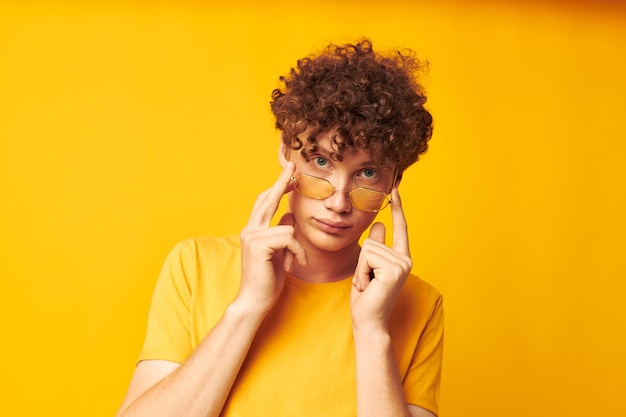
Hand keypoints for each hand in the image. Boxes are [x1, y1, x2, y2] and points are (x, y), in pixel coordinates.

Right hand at [238, 162, 306, 312]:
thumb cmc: (267, 279)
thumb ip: (281, 233)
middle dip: (281, 181)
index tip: (289, 174)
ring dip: (297, 248)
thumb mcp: (279, 252)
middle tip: (292, 165)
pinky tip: (294, 265)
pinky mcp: (259, 246)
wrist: (255, 300)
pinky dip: (297, 253)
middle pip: (267, 199)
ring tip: (294, 263)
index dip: (277, 186)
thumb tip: (290, 215)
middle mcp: (249, 230)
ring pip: (287, 227)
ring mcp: (252, 237)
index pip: (264, 201)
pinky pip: (289, 239)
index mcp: (253, 230)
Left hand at [350, 187, 412, 330]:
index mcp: (401, 258)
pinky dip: (361, 273)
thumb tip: (378, 223)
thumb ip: (376, 245)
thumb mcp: (367, 267)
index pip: (400, 227)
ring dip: (360, 269)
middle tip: (367, 282)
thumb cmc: (366, 297)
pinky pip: (367, 257)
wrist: (368, 322)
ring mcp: (401, 264)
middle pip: (373, 240)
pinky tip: (368, 287)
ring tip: (367, 285)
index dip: (397, 207)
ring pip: (368, 248)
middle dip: (362, 262)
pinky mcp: (394, 270)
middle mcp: (405, 259)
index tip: (395, 187)